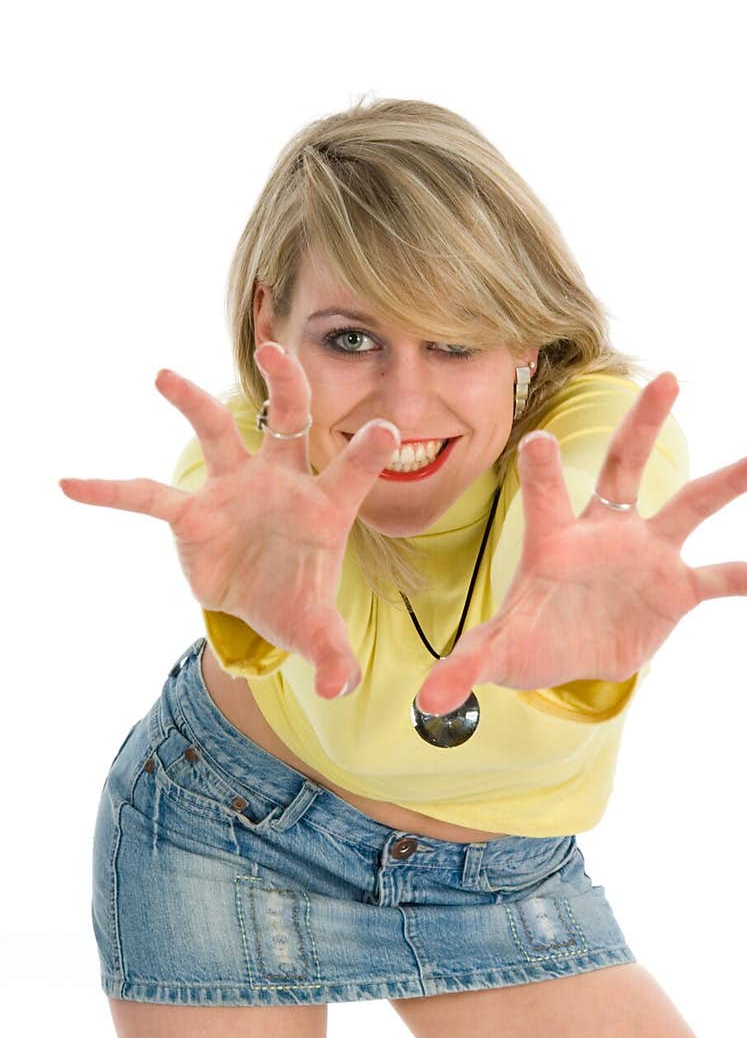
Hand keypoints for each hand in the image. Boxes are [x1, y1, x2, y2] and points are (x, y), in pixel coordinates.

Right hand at [58, 342, 401, 698]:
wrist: (258, 605)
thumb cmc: (298, 600)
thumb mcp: (317, 632)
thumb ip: (333, 655)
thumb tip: (340, 687)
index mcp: (324, 507)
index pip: (351, 472)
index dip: (367, 453)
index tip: (385, 432)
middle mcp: (282, 483)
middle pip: (290, 419)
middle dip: (286, 385)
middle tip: (274, 350)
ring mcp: (235, 489)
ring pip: (218, 431)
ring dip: (192, 401)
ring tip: (163, 374)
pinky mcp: (193, 512)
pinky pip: (149, 496)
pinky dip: (111, 492)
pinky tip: (71, 484)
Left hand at [415, 371, 746, 715]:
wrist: (569, 653)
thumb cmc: (530, 635)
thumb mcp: (498, 653)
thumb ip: (467, 667)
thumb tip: (426, 701)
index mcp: (555, 541)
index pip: (546, 498)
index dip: (542, 473)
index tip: (537, 440)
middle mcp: (607, 532)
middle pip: (625, 467)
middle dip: (643, 425)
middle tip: (666, 376)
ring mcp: (649, 553)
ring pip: (692, 505)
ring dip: (732, 480)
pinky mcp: (679, 586)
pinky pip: (732, 576)